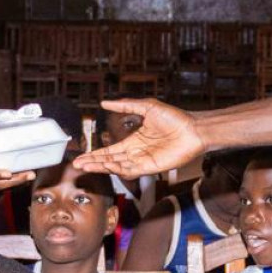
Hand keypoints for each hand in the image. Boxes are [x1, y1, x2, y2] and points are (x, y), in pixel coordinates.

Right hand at [76, 99, 204, 178]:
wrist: (194, 128)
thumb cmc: (175, 118)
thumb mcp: (146, 107)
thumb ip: (125, 106)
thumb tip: (104, 102)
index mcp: (134, 141)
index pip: (110, 150)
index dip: (95, 154)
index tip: (82, 157)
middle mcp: (136, 153)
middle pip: (110, 160)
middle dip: (93, 162)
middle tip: (77, 164)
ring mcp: (143, 161)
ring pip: (118, 167)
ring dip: (102, 166)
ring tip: (86, 166)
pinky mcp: (151, 167)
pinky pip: (132, 170)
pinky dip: (119, 169)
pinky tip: (107, 166)